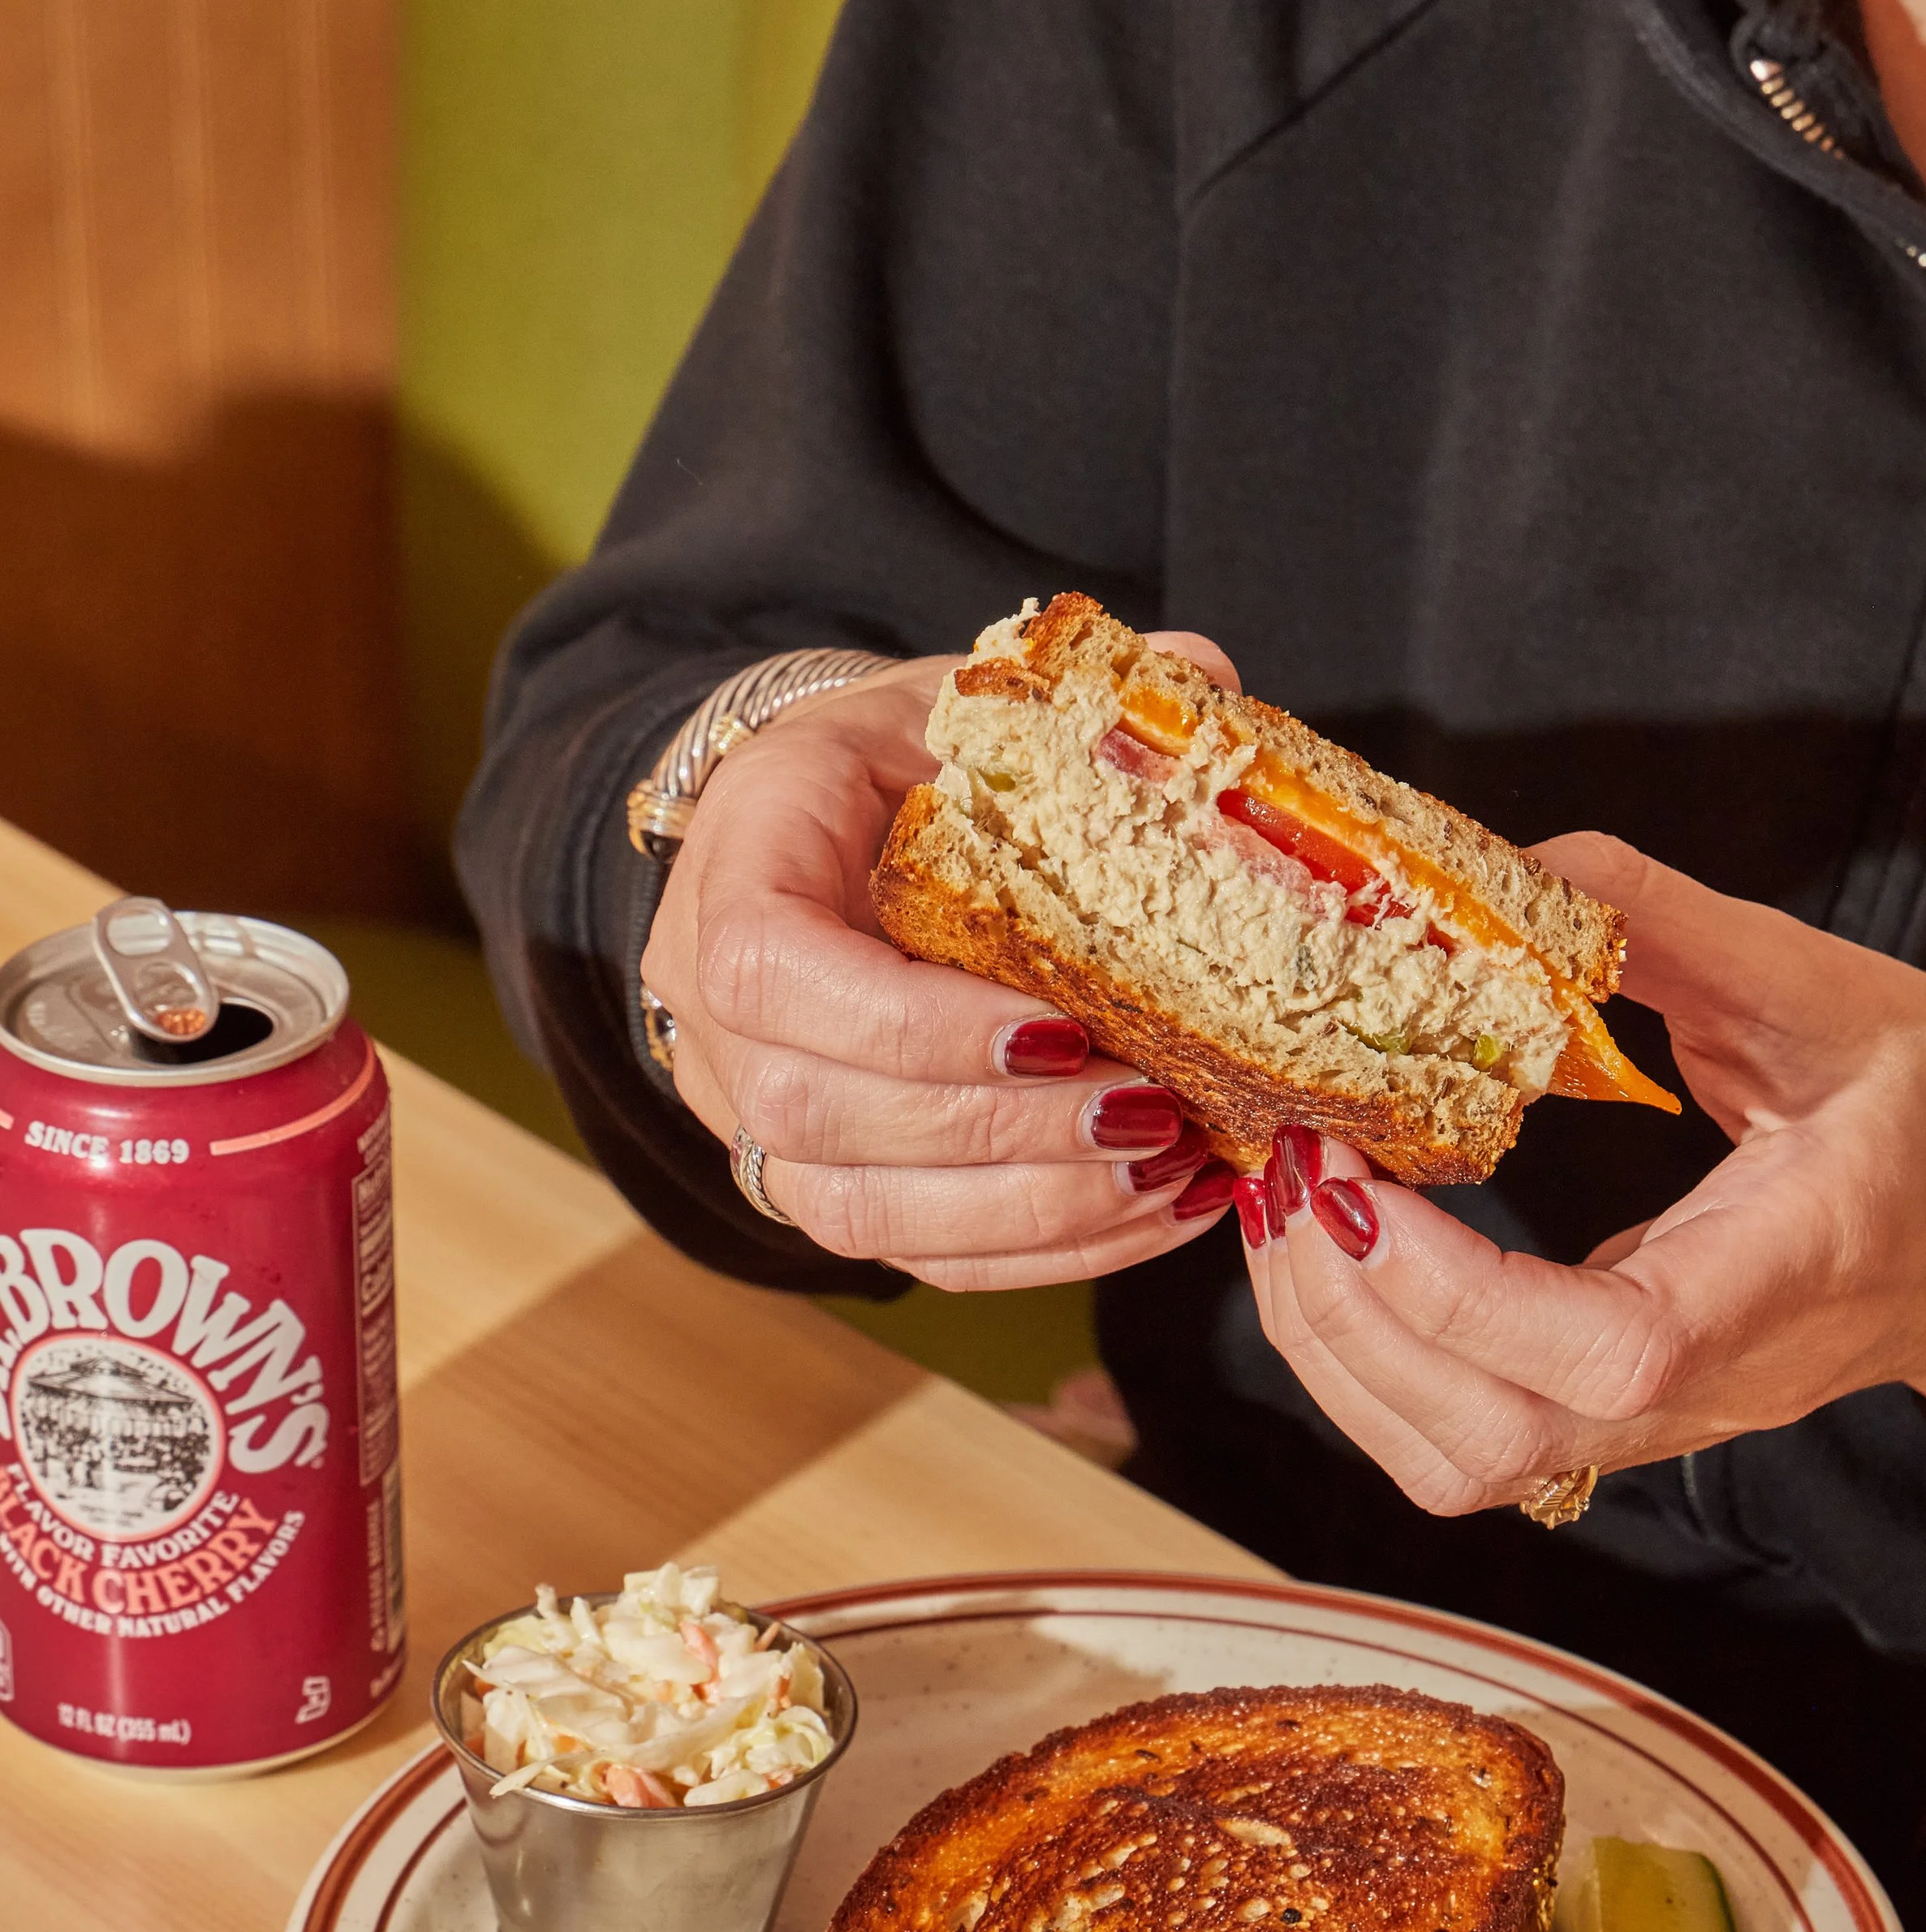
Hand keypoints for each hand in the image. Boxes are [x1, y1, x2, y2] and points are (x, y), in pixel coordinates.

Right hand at [641, 641, 1242, 1285]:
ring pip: (855, 1211)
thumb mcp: (966, 703)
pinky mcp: (813, 1181)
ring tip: (1169, 1172)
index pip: (775, 974)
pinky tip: (1152, 1215)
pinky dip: (1038, 1249)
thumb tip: (1209, 679)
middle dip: (1000, 1131)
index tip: (1059, 1028)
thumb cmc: (901, 763)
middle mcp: (709, 1010)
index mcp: (739, 862)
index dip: (912, 1023)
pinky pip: (909, 1252)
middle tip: (1154, 1113)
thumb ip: (1077, 701)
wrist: (825, 830)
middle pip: (817, 1113)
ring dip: (1029, 1208)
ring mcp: (746, 1112)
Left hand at [1239, 833, 1925, 1512]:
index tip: (1359, 1189)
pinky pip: (1463, 1440)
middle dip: (1349, 1316)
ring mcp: (1656, 1421)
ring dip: (1338, 1351)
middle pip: (1494, 1437)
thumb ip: (1671, 929)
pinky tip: (1341, 1255)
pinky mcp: (1616, 1417)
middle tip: (1290, 1172)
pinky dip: (1367, 1366)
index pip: (1608, 1353)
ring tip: (1293, 1211)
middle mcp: (1707, 1383)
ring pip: (1461, 1463)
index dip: (1457, 1294)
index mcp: (1781, 1279)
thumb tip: (1528, 867)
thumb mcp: (1828, 991)